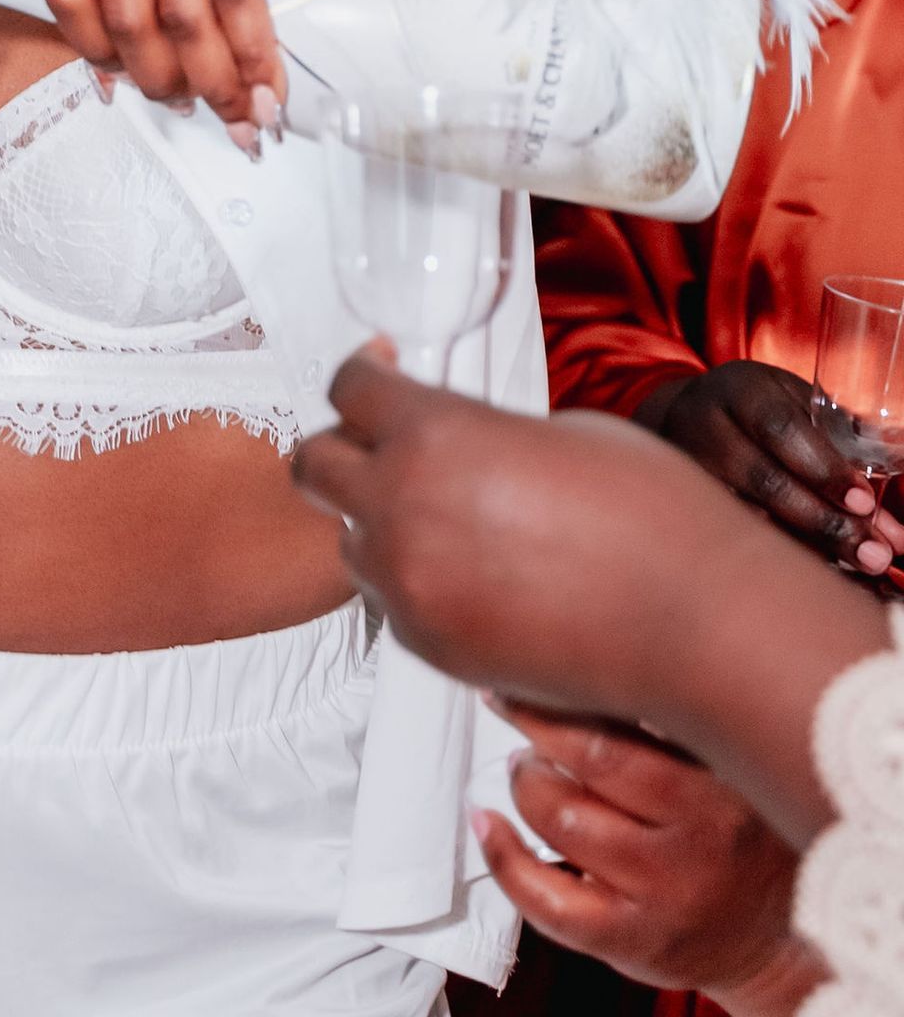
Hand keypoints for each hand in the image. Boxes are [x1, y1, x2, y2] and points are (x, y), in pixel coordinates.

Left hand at [42, 0, 290, 132]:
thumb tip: (114, 75)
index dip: (100, 58)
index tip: (132, 89)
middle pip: (127, 16)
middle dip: (167, 81)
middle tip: (201, 110)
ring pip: (182, 13)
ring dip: (216, 80)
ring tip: (241, 110)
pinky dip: (253, 48)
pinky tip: (266, 81)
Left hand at [294, 350, 888, 848]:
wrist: (700, 624)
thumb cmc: (653, 516)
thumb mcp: (559, 430)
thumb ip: (479, 430)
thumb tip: (452, 440)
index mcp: (434, 436)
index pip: (349, 388)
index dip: (364, 372)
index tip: (380, 369)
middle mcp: (402, 511)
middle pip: (316, 465)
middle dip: (345, 445)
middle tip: (385, 441)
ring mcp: (409, 587)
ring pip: (351, 540)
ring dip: (380, 521)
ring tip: (448, 518)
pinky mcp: (429, 646)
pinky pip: (392, 601)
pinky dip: (416, 581)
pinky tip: (476, 573)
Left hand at [473, 704, 804, 1016]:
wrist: (776, 946)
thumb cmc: (738, 843)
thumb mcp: (733, 777)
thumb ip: (675, 730)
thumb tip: (586, 666)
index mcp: (723, 787)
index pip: (628, 725)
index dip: (558, 696)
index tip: (522, 675)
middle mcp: (698, 840)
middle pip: (593, 762)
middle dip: (538, 729)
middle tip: (520, 716)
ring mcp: (663, 895)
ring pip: (561, 821)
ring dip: (525, 785)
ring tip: (528, 774)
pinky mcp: (631, 942)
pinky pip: (545, 899)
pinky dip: (502, 855)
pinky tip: (488, 825)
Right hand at [643, 358, 900, 573]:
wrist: (687, 415)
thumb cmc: (759, 408)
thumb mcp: (795, 400)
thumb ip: (842, 439)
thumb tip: (892, 486)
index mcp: (742, 391)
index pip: (782, 429)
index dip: (824, 468)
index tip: (864, 503)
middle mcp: (708, 429)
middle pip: (766, 481)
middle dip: (824, 521)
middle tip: (873, 553)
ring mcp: (691, 472)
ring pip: (749, 518)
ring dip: (808, 549)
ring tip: (856, 567)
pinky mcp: (688, 507)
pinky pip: (737, 538)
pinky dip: (782, 557)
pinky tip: (818, 573)